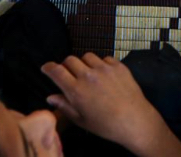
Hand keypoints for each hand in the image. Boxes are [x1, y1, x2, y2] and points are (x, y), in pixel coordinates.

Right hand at [42, 53, 177, 155]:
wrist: (134, 120)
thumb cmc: (106, 125)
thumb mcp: (81, 120)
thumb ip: (65, 106)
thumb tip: (51, 97)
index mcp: (76, 90)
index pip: (56, 71)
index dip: (48, 67)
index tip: (46, 68)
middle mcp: (88, 76)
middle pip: (70, 60)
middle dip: (66, 66)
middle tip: (69, 74)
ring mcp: (104, 69)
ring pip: (87, 56)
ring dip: (84, 64)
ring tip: (88, 74)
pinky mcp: (118, 66)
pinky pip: (105, 58)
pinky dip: (101, 64)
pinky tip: (104, 75)